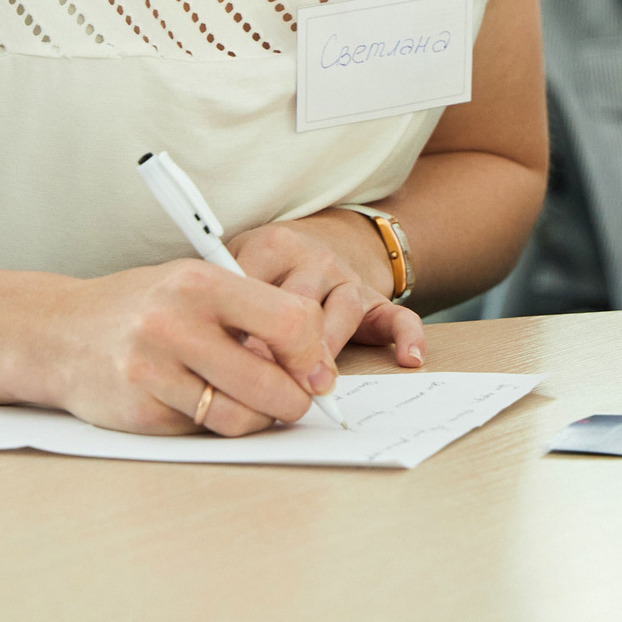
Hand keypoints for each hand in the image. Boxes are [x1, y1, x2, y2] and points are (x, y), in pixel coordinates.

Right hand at [43, 258, 338, 435]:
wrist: (57, 333)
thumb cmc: (141, 307)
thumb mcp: (193, 284)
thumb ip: (251, 313)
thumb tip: (316, 364)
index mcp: (199, 282)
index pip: (290, 320)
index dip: (313, 353)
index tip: (316, 370)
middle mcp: (175, 324)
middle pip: (272, 381)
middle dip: (295, 400)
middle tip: (296, 400)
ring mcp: (153, 371)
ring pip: (240, 418)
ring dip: (260, 420)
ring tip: (255, 406)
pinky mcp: (139, 412)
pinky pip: (203, 432)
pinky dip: (215, 425)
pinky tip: (204, 404)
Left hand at [229, 215, 425, 366]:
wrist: (322, 238)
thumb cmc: (265, 266)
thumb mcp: (236, 264)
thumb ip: (223, 297)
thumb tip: (212, 347)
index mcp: (272, 247)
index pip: (254, 288)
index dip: (241, 330)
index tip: (228, 360)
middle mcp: (314, 259)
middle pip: (300, 303)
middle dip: (282, 347)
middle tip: (268, 380)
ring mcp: (349, 278)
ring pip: (345, 311)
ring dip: (329, 349)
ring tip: (316, 384)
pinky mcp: (377, 299)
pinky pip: (399, 316)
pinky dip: (408, 336)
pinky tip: (409, 359)